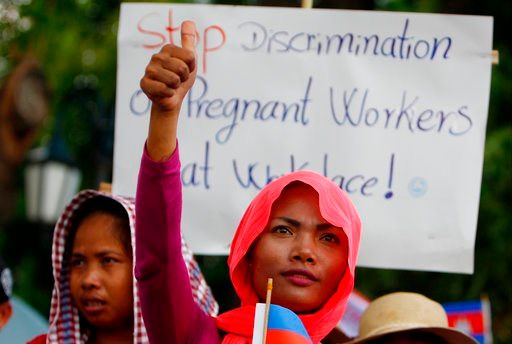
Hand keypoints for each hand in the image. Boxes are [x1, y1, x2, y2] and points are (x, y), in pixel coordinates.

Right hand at [142, 20, 196, 160]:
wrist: (172, 99)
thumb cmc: (181, 79)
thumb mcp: (189, 60)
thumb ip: (189, 41)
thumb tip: (188, 21)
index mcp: (168, 49)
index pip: (190, 56)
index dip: (191, 68)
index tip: (185, 71)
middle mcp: (156, 56)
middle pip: (182, 68)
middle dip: (184, 78)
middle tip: (178, 80)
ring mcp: (149, 70)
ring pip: (174, 79)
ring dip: (176, 86)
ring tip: (171, 86)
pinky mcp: (144, 83)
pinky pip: (165, 89)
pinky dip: (169, 94)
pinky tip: (165, 92)